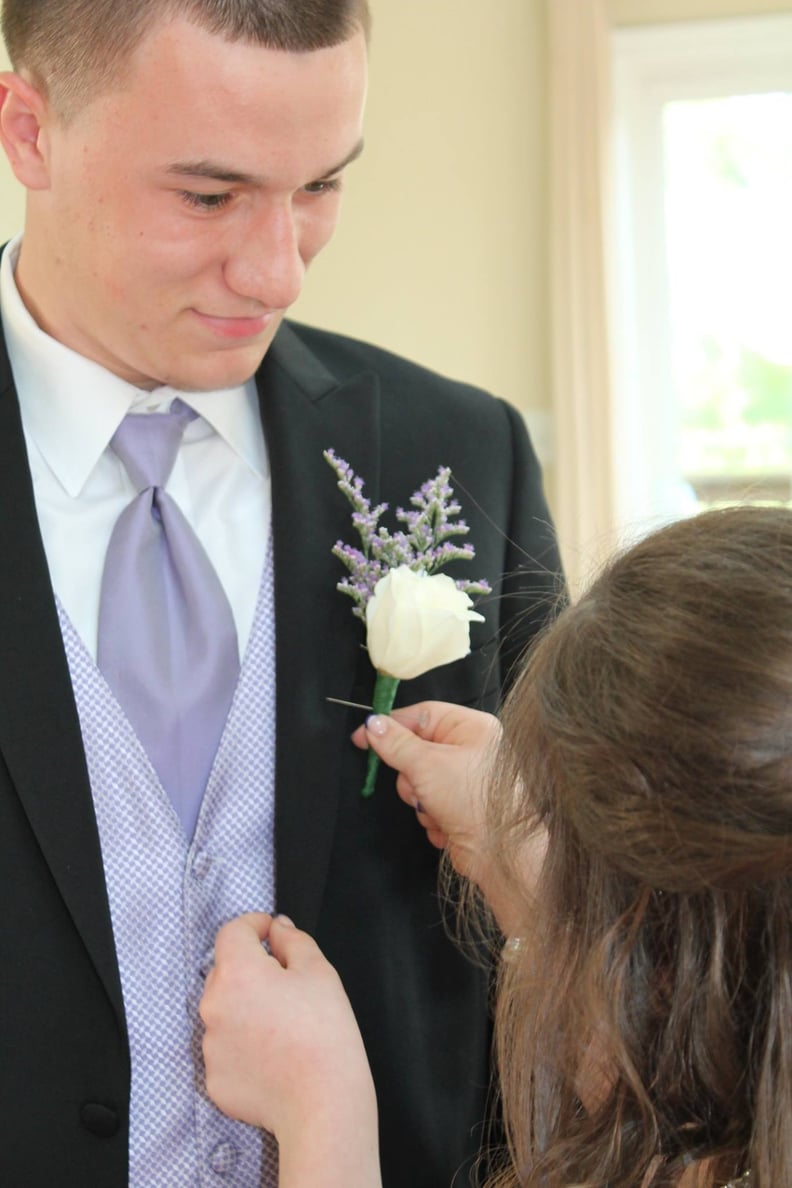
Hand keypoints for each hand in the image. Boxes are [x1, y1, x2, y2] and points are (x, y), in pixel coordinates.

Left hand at [200, 913, 380, 1187]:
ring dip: (245, 1008)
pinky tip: (273, 1055)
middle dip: (250, 969)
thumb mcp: (319, 971)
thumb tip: (277, 928)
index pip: (232, 931)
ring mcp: (209, 1046)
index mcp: (237, 972)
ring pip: (224, 1011)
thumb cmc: (324, 1033)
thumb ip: (293, 940)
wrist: (322, 1103)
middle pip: (224, 971)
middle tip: (286, 984)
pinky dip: (243, 1045)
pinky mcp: (214, 1079)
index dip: (254, 925)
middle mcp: (212, 1006)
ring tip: (282, 1026)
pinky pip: (225, 1049)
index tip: (273, 933)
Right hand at [352, 700, 500, 891]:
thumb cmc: (471, 799)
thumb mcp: (426, 764)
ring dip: (421, 801)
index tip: (362, 737)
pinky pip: (428, 805)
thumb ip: (395, 743)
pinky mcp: (459, 808)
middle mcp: (471, 750)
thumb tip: (372, 724)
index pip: (422, 715)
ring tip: (438, 809)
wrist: (499, 853)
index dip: (391, 725)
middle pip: (416, 751)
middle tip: (420, 786)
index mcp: (471, 728)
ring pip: (418, 783)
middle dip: (412, 775)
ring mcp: (465, 781)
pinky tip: (447, 825)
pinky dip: (431, 817)